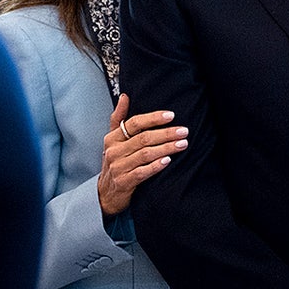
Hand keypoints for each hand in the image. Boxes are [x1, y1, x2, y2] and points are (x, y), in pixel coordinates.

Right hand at [97, 94, 187, 216]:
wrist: (105, 193)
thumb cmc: (115, 162)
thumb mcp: (113, 140)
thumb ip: (119, 118)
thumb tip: (125, 96)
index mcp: (112, 138)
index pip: (134, 123)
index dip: (153, 118)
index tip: (171, 115)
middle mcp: (114, 151)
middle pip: (143, 138)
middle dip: (166, 133)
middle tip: (184, 131)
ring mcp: (118, 167)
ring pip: (145, 154)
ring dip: (166, 148)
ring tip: (182, 144)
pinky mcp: (123, 182)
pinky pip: (142, 172)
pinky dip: (155, 166)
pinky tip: (168, 161)